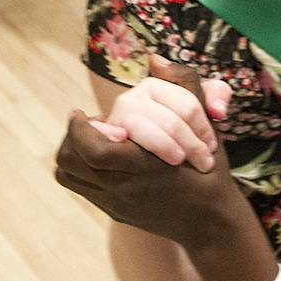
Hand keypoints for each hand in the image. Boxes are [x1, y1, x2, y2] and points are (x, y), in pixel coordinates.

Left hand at [56, 62, 245, 249]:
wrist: (210, 221)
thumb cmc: (210, 168)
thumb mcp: (205, 124)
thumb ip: (184, 85)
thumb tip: (155, 59)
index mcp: (145, 167)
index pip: (94, 150)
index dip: (80, 129)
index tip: (79, 112)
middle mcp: (124, 188)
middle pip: (73, 161)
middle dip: (73, 136)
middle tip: (84, 121)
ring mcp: (115, 203)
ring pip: (70, 174)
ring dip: (73, 150)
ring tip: (89, 134)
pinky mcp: (113, 211)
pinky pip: (79, 187)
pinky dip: (79, 166)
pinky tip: (98, 152)